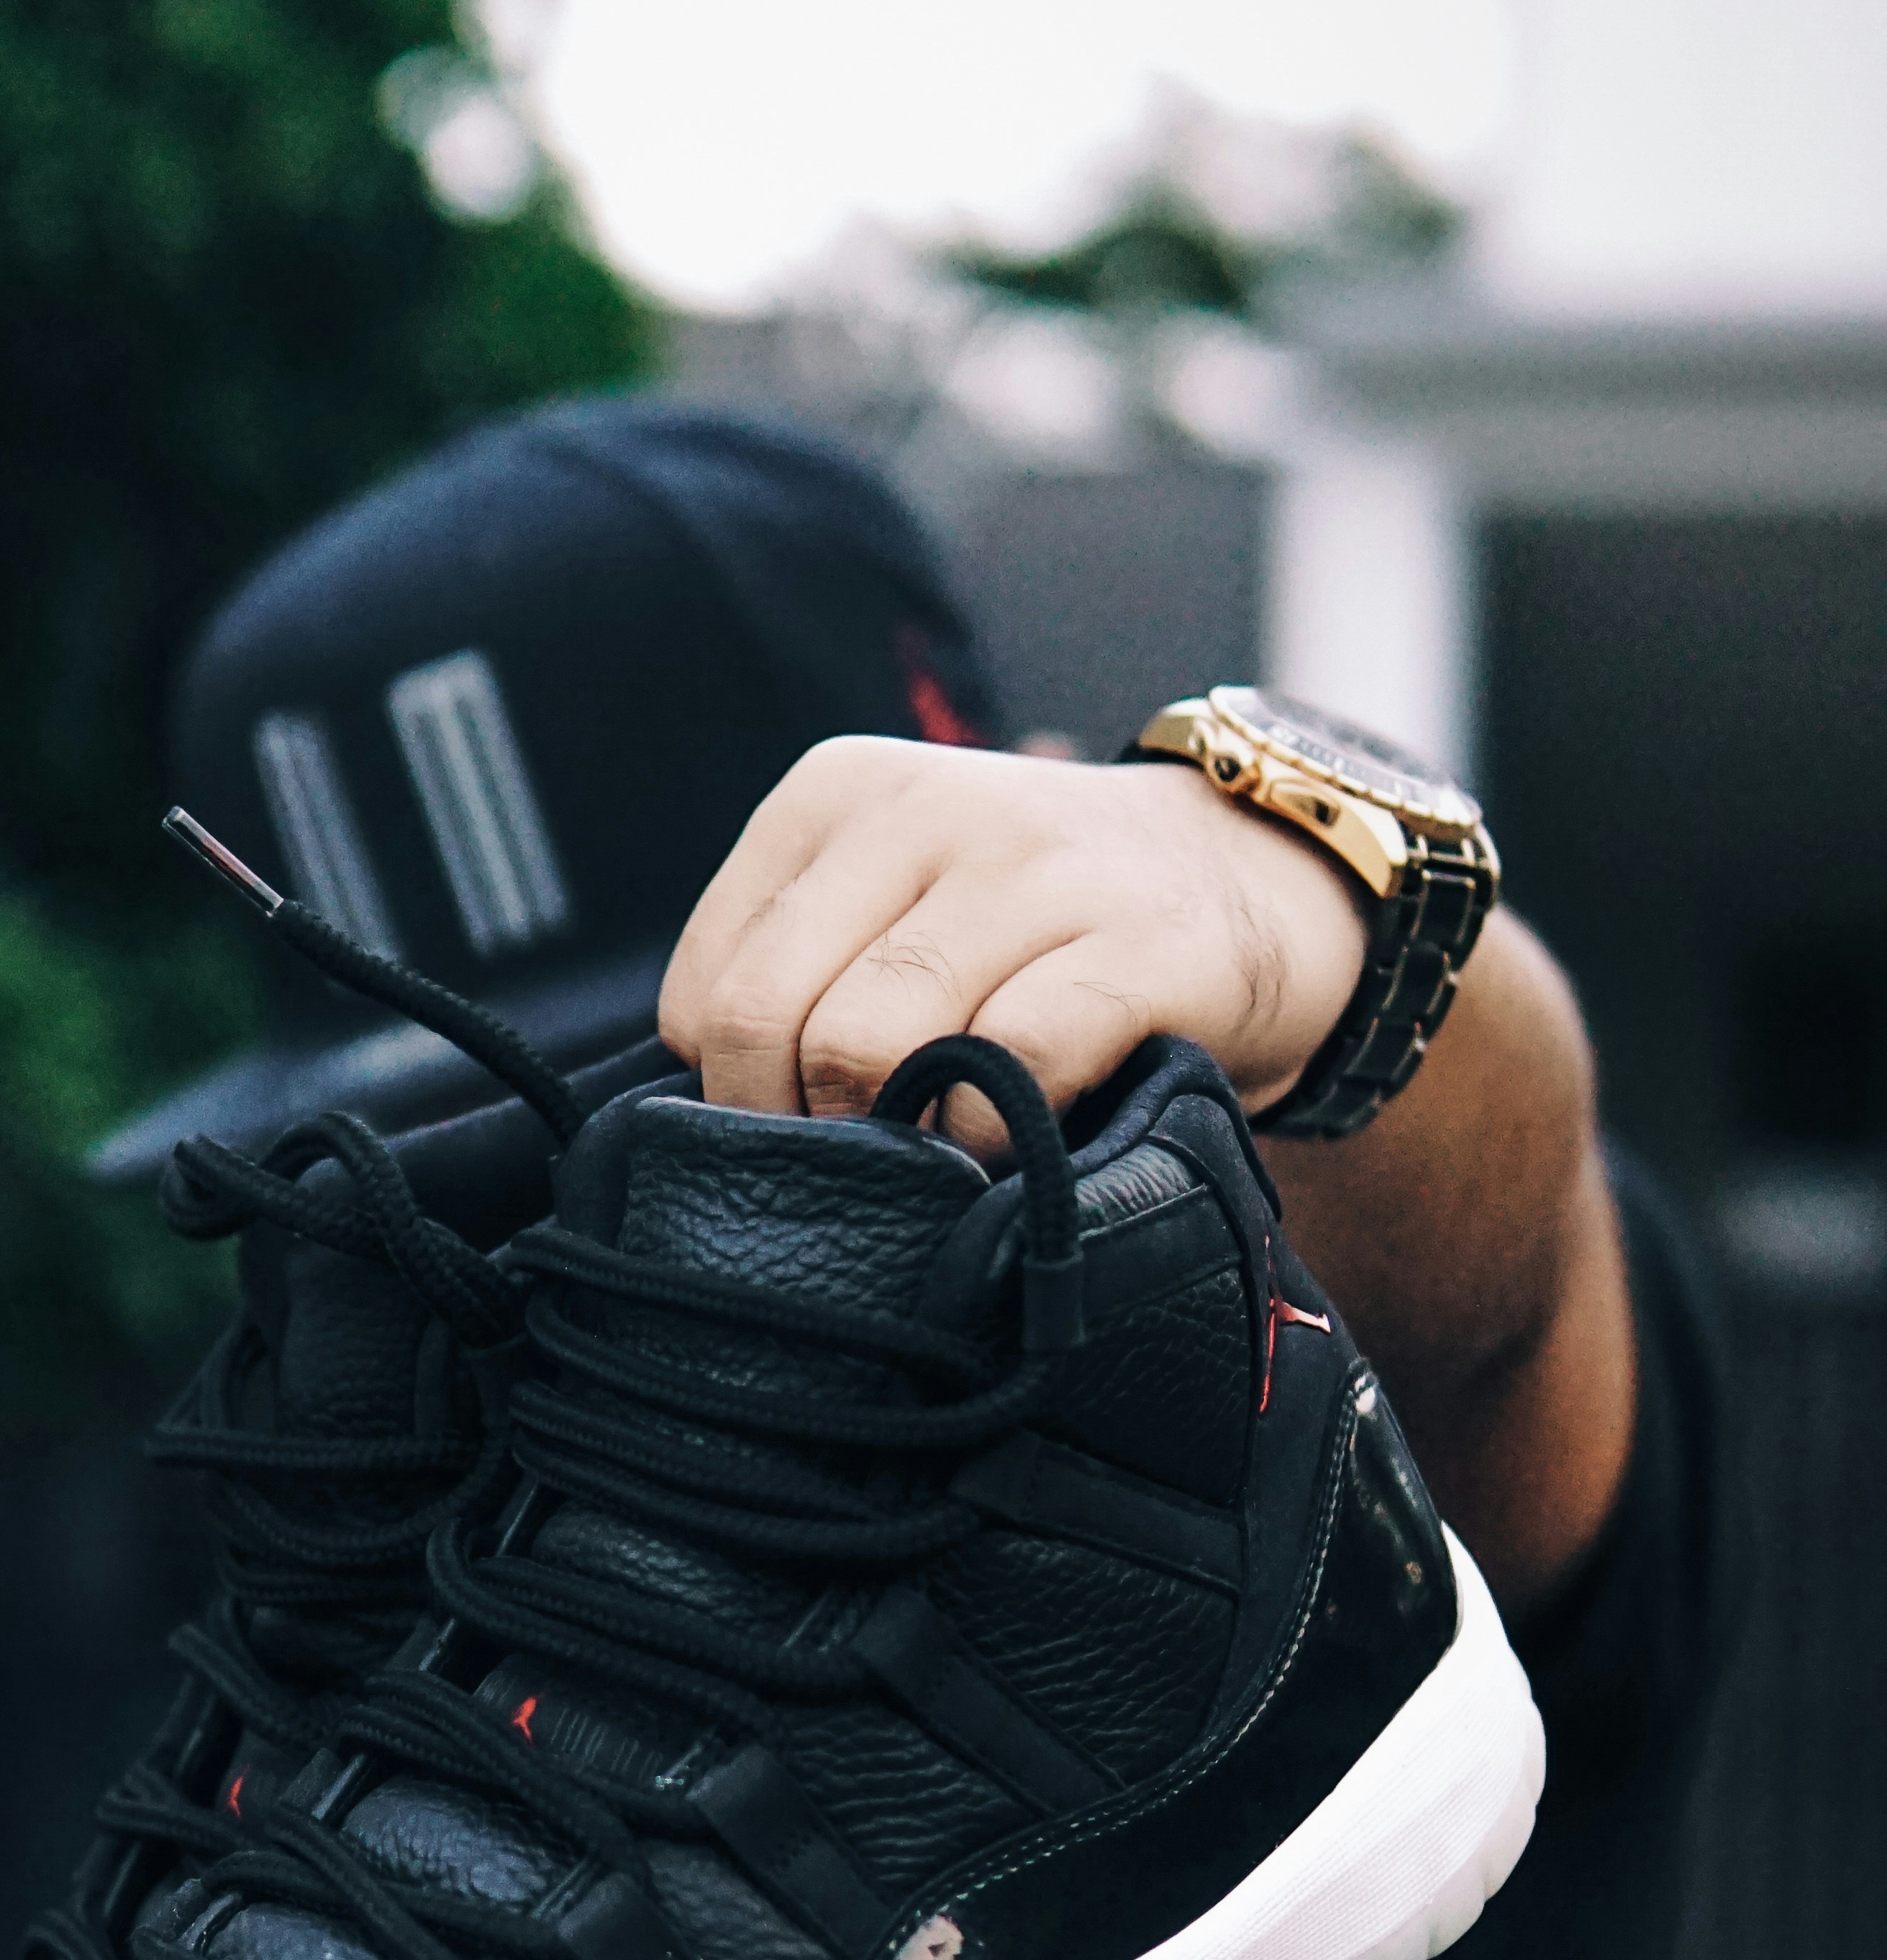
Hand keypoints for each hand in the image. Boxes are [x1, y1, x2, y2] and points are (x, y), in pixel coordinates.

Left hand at [658, 735, 1367, 1146]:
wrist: (1254, 878)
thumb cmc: (1042, 928)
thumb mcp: (897, 905)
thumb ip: (800, 979)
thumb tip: (714, 1129)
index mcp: (837, 796)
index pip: (704, 988)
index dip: (737, 1094)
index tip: (807, 1124)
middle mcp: (923, 809)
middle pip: (767, 1020)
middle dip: (799, 1128)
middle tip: (863, 1163)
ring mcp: (1035, 869)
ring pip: (869, 1045)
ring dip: (893, 1141)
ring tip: (940, 1153)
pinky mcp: (1138, 943)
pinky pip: (1008, 1069)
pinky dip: (990, 1138)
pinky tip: (1017, 1144)